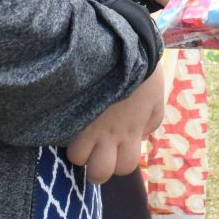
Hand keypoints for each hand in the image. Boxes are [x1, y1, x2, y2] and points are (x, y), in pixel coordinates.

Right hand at [67, 55, 167, 182]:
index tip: (115, 149)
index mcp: (131, 132)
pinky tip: (71, 121)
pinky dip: (66, 131)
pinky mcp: (73, 110)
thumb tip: (140, 136)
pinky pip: (62, 132)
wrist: (124, 46)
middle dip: (95, 168)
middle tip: (95, 152)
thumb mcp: (156, 100)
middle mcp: (109, 134)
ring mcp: (88, 124)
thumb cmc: (144, 71)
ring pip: (76, 156)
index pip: (124, 168)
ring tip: (80, 137)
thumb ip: (150, 122)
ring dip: (78, 150)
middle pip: (98, 173)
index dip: (119, 163)